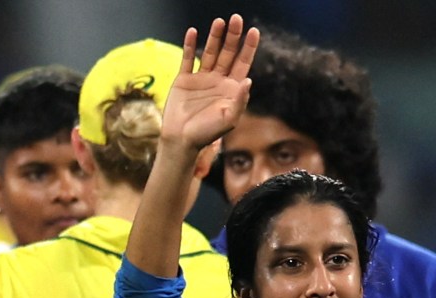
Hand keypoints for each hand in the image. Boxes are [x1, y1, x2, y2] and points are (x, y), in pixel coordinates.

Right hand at [161, 15, 259, 151]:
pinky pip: (188, 58)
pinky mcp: (184, 79)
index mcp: (232, 89)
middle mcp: (218, 81)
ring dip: (215, 37)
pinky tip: (193, 32)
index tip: (254, 31)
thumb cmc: (207, 134)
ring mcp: (201, 79)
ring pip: (210, 52)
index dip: (249, 47)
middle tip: (236, 19)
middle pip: (228, 53)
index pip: (243, 63)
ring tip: (219, 21)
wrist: (182, 140)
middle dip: (233, 36)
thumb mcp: (230, 119)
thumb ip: (240, 100)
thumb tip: (248, 79)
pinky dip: (190, 45)